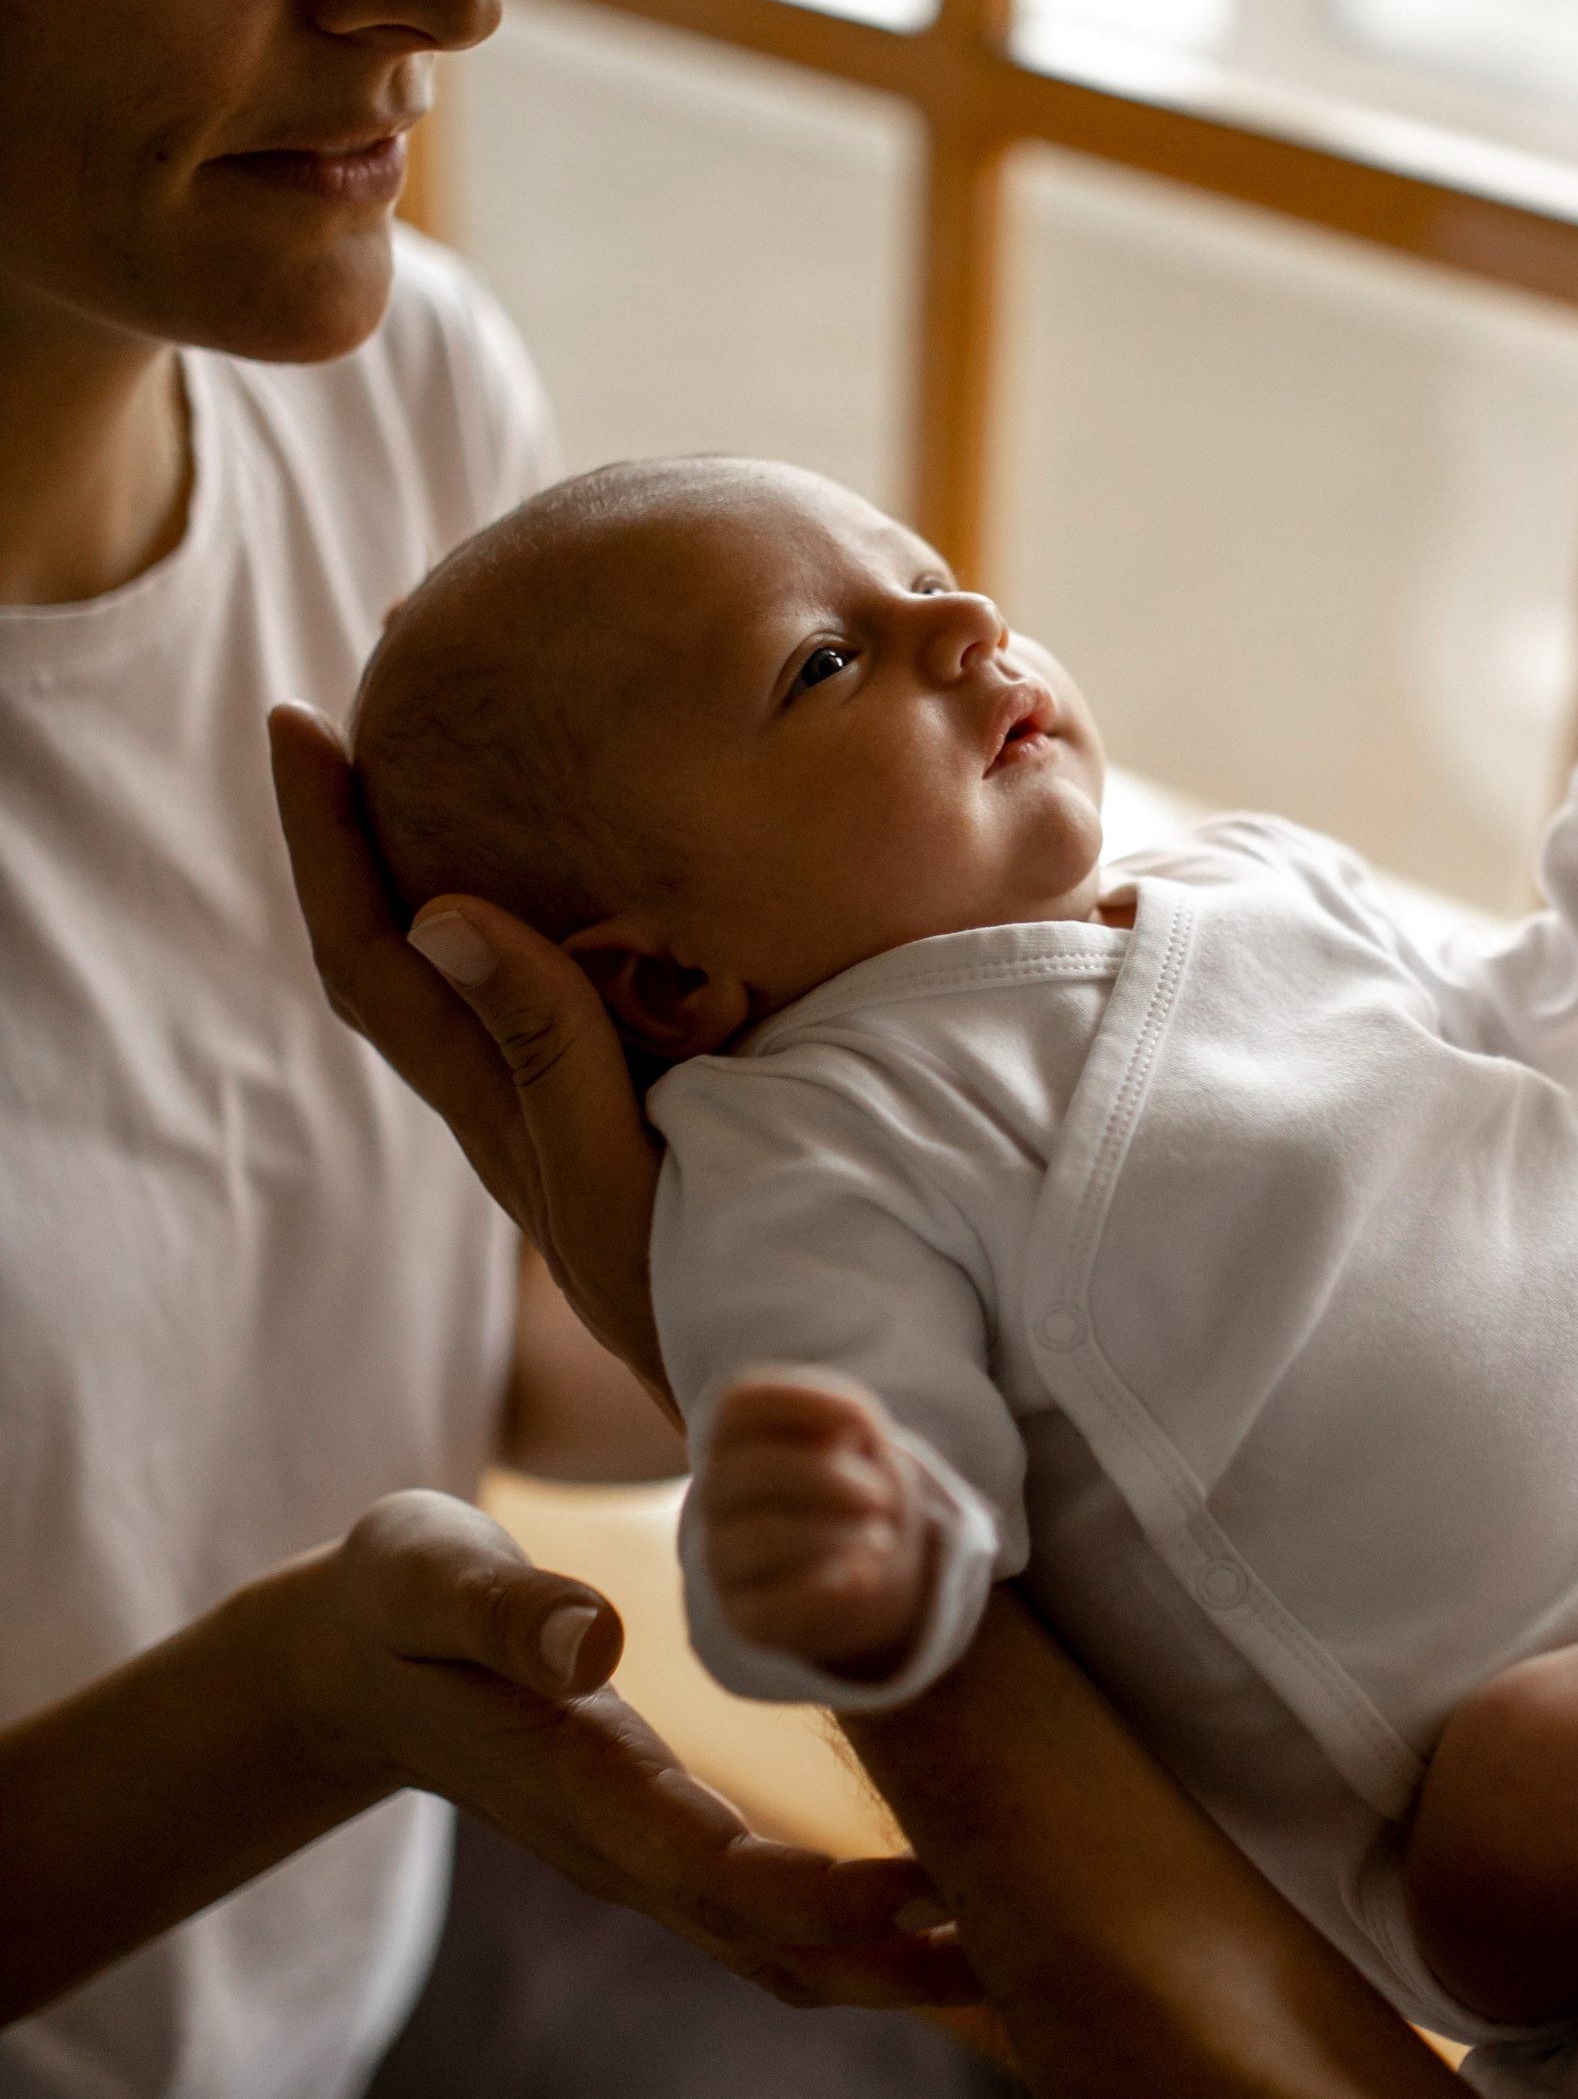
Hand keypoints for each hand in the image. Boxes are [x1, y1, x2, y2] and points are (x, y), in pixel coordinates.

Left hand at [269, 701, 671, 1405]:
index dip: (322, 842)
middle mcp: (498, 1094)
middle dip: (350, 833)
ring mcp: (548, 1108)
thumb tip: (444, 913)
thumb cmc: (690, 1291)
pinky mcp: (610, 1113)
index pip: (370, 952)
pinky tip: (572, 878)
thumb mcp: (610, 1175)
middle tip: (348, 721)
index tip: (298, 726)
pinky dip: (518, 913)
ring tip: (437, 774)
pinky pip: (533, 991)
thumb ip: (544, 1050)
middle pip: (385, 948)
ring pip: (451, 968)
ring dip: (423, 867)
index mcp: (488, 1097)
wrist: (759, 1378)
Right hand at [270, 1489, 980, 2008]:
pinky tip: (944, 1909)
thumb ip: (501, 1608)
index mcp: (581, 1789)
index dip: (821, 1897)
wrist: (354, 1662)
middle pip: (769, 1946)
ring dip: (890, 1968)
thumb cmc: (404, 1600)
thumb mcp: (430, 1576)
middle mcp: (622, 1849)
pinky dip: (857, 1933)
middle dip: (893, 1963)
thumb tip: (590, 1636)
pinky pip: (768, 1917)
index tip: (928, 1893)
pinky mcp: (661, 1843)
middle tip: (1030, 1950)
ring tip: (1019, 1954)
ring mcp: (642, 1859)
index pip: (712, 1872)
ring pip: (776, 1951)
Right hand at [698, 1371, 938, 1681]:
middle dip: (827, 1477)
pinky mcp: (744, 1616)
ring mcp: (720, 1558)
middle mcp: (714, 1495)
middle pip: (752, 1468)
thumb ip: (850, 1414)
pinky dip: (831, 1586)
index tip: (860, 1419)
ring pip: (763, 1535)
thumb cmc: (849, 1482)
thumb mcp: (857, 1436)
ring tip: (879, 1537)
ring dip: (836, 1533)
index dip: (800, 1403)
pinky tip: (865, 1574)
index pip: (738, 1406)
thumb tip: (851, 1424)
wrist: (855, 1565)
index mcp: (732, 1439)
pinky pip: (775, 1604)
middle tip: (880, 1495)